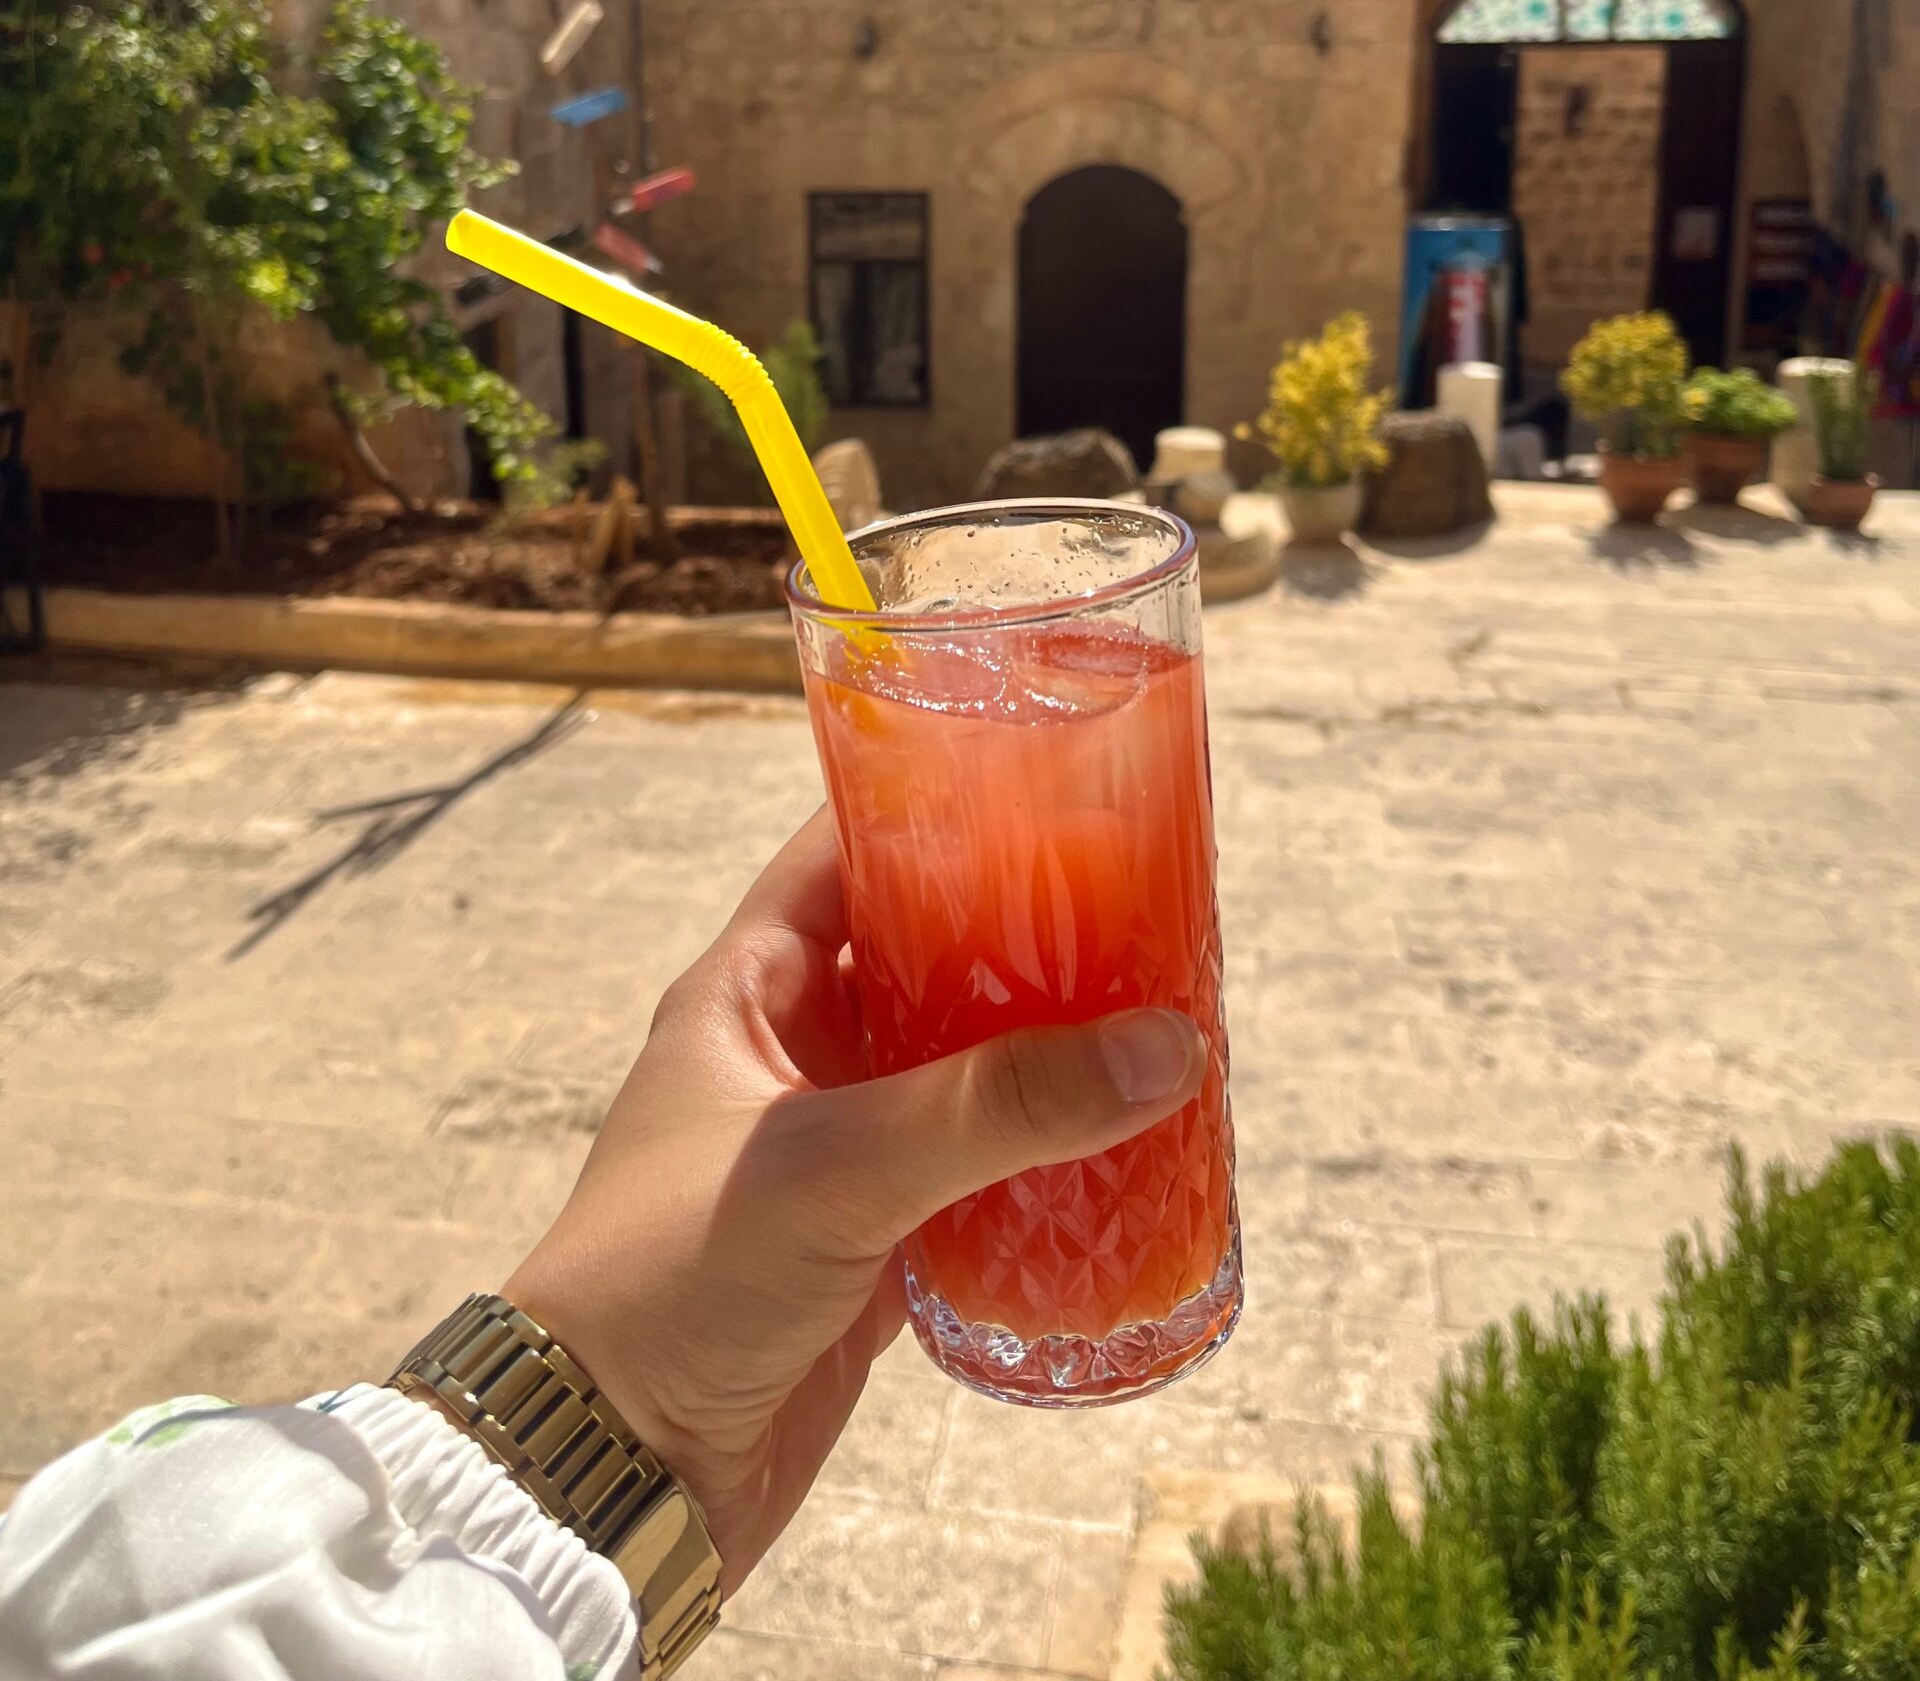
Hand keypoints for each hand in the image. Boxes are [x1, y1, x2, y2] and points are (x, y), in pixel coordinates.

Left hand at [504, 806, 1204, 1589]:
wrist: (610, 1476)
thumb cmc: (670, 1281)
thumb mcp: (834, 1169)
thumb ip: (994, 1107)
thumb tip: (1165, 1046)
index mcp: (747, 989)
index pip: (848, 849)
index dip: (936, 801)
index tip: (1048, 772)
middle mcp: (793, 1052)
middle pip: (925, 952)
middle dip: (1023, 929)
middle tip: (1143, 900)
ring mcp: (837, 1146)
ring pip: (960, 1064)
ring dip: (1043, 1045)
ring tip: (1157, 1008)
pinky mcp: (874, 1241)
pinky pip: (976, 1169)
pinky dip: (1042, 1153)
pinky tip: (1123, 1140)